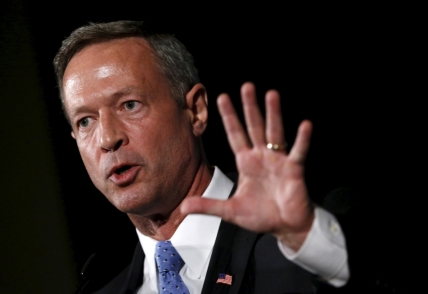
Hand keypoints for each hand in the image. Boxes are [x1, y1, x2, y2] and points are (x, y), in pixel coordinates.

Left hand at [181, 82, 313, 250]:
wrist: (285, 226)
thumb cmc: (261, 216)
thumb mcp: (230, 211)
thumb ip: (208, 206)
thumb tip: (183, 207)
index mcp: (246, 162)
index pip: (235, 135)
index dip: (229, 117)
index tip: (222, 97)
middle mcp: (262, 157)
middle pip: (254, 127)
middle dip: (249, 107)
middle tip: (246, 86)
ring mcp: (278, 161)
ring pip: (275, 133)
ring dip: (273, 114)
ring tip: (271, 94)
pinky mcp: (294, 170)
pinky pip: (298, 152)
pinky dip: (302, 140)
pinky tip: (305, 125)